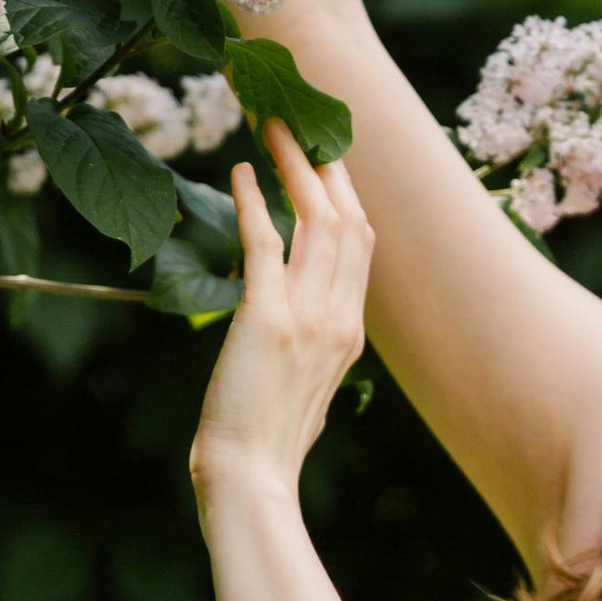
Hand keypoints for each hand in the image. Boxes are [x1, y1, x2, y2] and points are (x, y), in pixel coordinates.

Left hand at [191, 124, 373, 498]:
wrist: (251, 481)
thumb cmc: (264, 442)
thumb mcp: (305, 386)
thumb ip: (309, 341)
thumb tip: (290, 314)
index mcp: (351, 330)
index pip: (360, 242)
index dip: (345, 191)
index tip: (325, 154)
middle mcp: (342, 316)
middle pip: (348, 218)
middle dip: (326, 163)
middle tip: (298, 119)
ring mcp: (311, 318)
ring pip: (317, 221)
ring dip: (294, 167)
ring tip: (271, 126)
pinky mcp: (269, 322)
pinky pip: (266, 245)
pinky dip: (255, 203)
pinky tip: (241, 173)